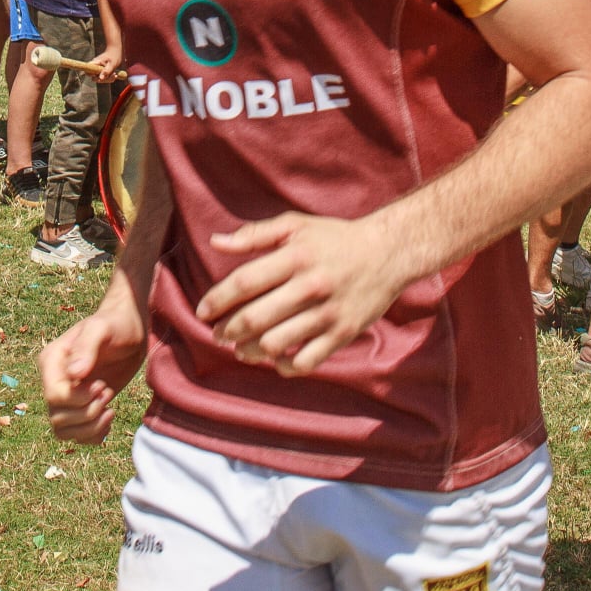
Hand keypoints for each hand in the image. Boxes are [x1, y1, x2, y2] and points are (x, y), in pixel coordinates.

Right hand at [39, 295, 146, 443]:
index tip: (102, 385)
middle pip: (57, 418)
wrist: (129, 331)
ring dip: (90, 427)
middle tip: (107, 392)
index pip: (54, 395)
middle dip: (88, 413)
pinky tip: (109, 417)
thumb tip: (74, 374)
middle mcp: (53, 381)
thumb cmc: (115, 325)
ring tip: (109, 407)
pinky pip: (76, 435)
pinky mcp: (80, 407)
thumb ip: (87, 347)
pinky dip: (93, 435)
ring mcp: (66, 396)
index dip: (79, 399)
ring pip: (63, 431)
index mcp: (52, 362)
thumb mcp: (101, 329)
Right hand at [88, 44, 123, 82]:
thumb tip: (100, 78)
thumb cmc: (113, 55)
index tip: (100, 76)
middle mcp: (95, 67)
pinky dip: (109, 78)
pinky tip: (115, 75)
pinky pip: (103, 77)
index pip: (87, 72)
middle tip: (113, 75)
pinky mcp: (102, 71)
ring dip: (107, 79)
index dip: (91, 76)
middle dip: (103, 80)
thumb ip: (106, 71)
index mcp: (95, 63)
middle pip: (94, 78)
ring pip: (100, 79)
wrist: (115, 50)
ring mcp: (98, 69)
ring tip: (115, 74)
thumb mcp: (112, 64)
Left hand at [196, 212, 399, 375]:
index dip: (217, 300)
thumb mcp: (295, 226)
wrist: (388, 252)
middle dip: (227, 331)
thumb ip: (254, 235)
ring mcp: (328, 312)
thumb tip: (215, 242)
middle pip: (255, 318)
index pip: (244, 282)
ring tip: (240, 349)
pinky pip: (306, 361)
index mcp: (295, 256)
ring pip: (276, 344)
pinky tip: (274, 359)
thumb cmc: (333, 238)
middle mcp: (310, 285)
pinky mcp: (343, 333)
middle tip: (218, 334)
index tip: (202, 312)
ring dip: (249, 351)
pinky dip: (284, 365)